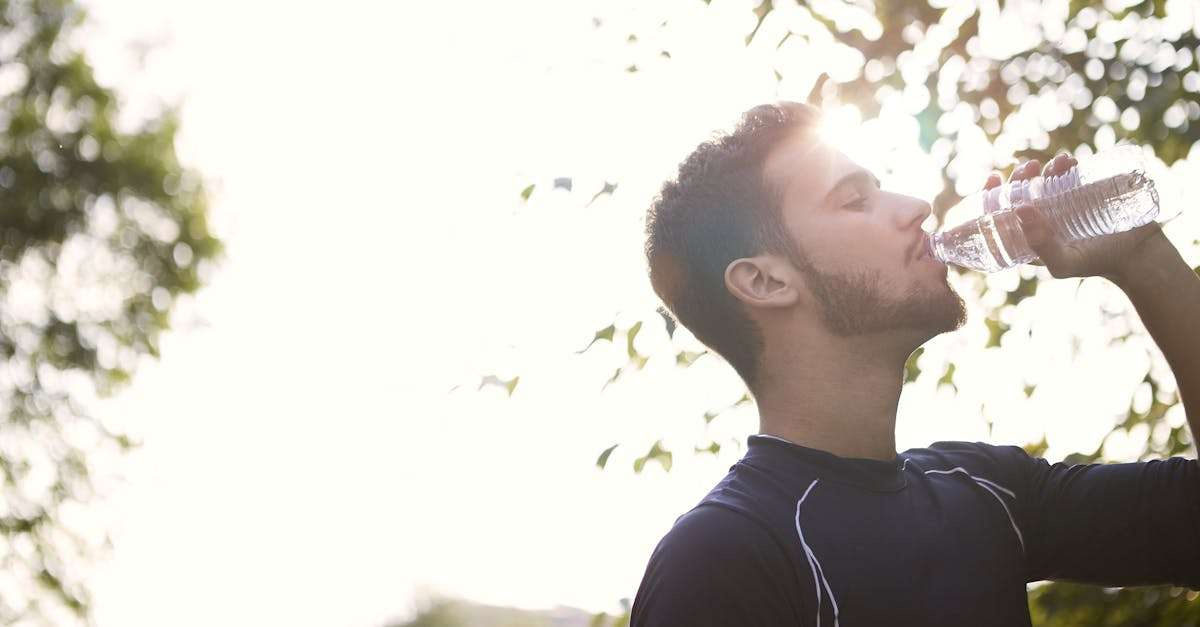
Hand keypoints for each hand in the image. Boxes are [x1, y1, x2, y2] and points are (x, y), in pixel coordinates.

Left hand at [982, 153, 1164, 280]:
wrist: (1138, 255)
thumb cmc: (1095, 263)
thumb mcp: (1063, 263)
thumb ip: (1040, 244)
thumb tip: (1019, 209)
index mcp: (1028, 237)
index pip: (1000, 215)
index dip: (991, 196)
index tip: (993, 178)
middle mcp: (1042, 221)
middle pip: (1021, 194)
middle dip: (1019, 177)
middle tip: (1028, 167)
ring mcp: (1063, 206)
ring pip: (1044, 181)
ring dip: (1043, 168)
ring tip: (1055, 163)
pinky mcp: (1084, 195)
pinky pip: (1069, 176)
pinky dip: (1065, 165)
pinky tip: (1067, 161)